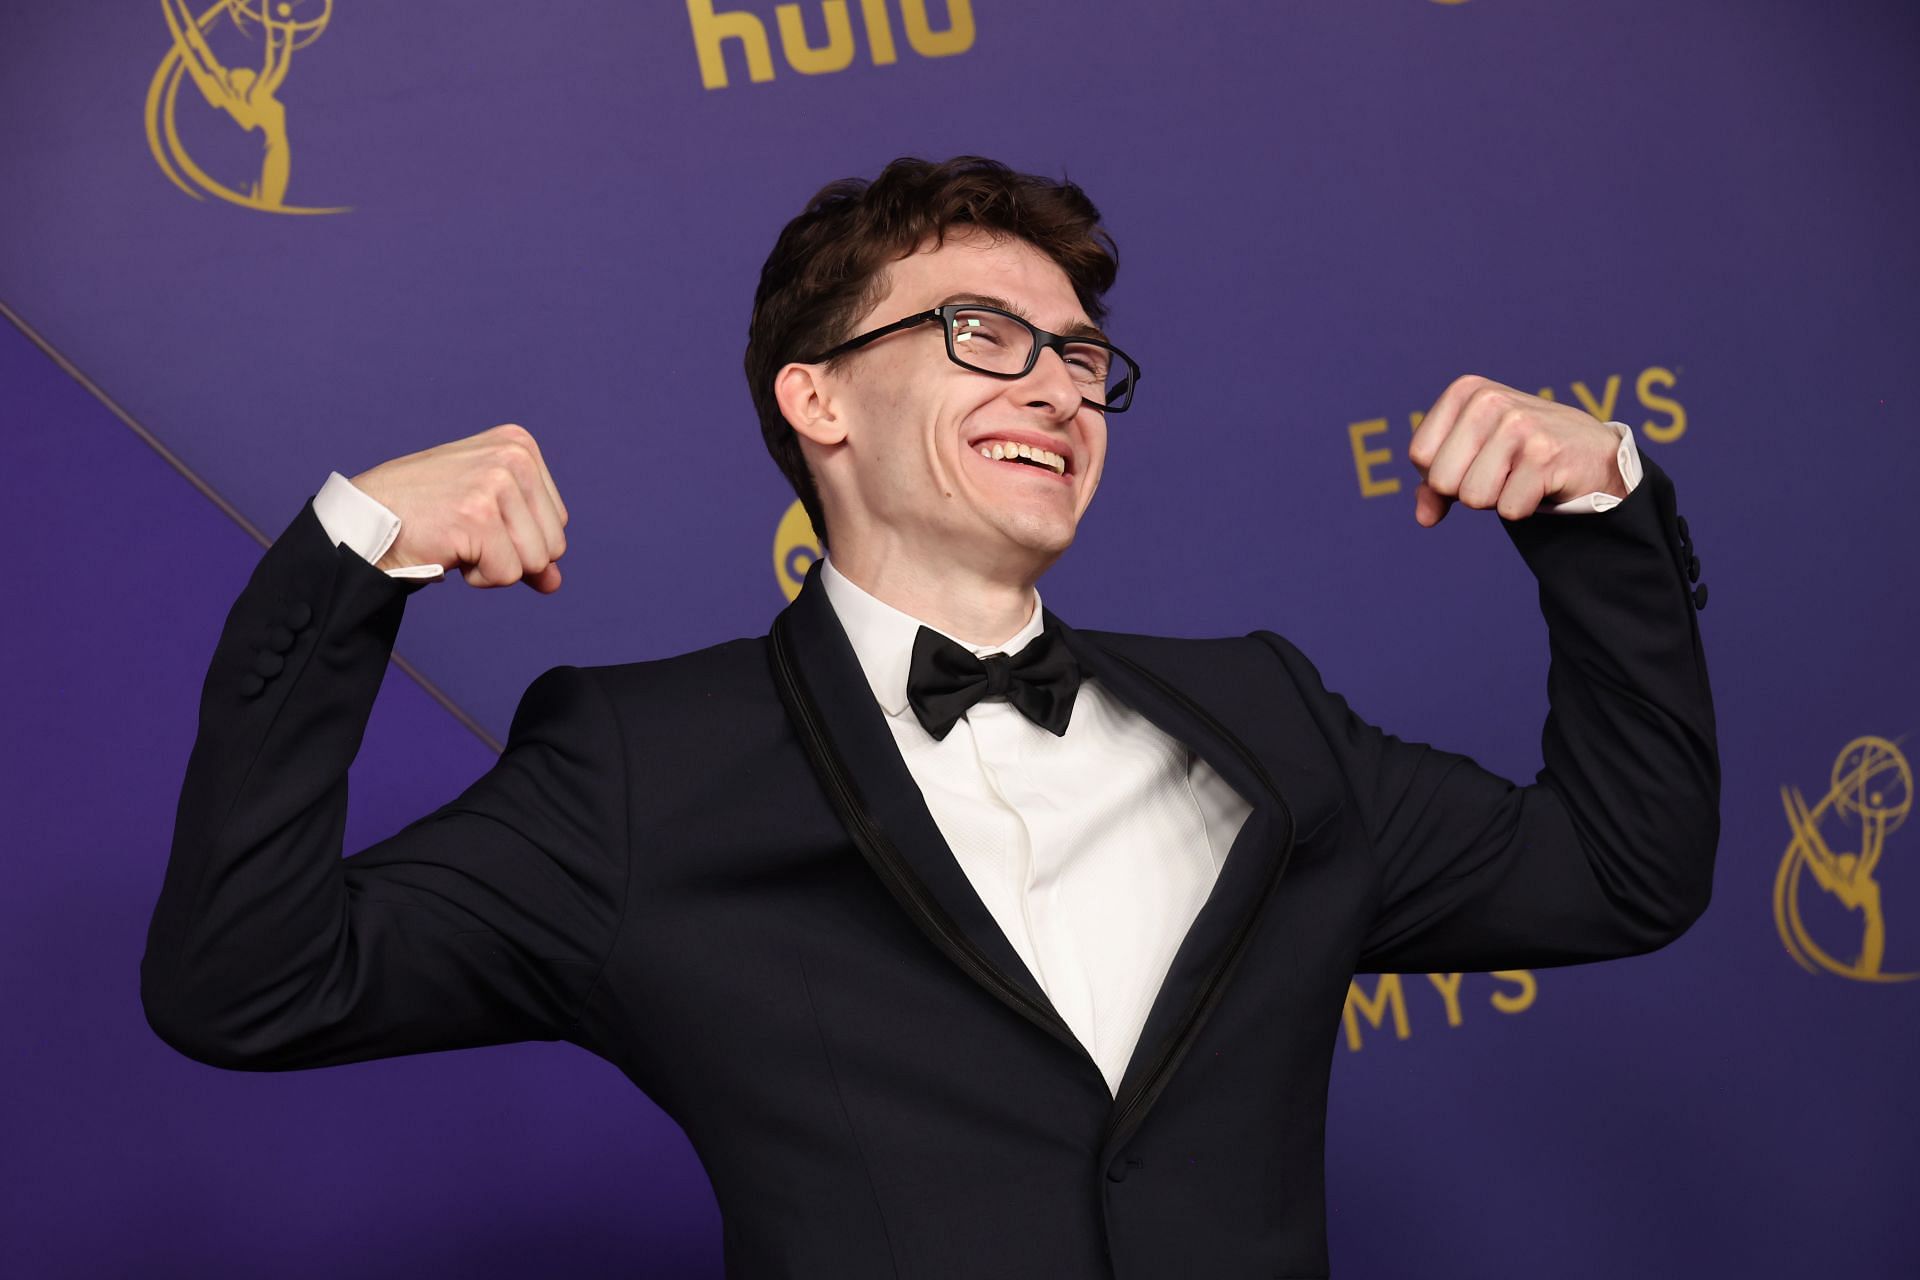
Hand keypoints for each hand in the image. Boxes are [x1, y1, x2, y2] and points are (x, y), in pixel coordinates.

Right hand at [349, 424, 570, 591]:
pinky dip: (478, 577)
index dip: (520, 539)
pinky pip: (506, 574)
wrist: (367, 518)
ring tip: (458, 539)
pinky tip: (449, 550)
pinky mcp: (478, 515)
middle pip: (554, 544)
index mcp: (520, 445)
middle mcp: (514, 456)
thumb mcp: (488, 514)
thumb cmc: (426, 513)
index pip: (557, 521)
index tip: (478, 521)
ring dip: (495, 567)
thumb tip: (554, 582)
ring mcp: (496, 483)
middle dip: (512, 556)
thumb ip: (527, 541)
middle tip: (466, 533)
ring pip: (535, 562)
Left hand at [1407, 375, 1627, 526]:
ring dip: (1497, 499)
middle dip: (1468, 490)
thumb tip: (1424, 517)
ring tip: (1522, 475)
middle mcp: (1489, 400)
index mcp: (1466, 391)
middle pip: (1441, 479)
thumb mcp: (1473, 457)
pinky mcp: (1545, 455)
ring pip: (1473, 497)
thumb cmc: (1524, 454)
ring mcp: (1518, 425)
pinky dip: (1524, 507)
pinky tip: (1542, 484)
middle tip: (1503, 472)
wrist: (1594, 455)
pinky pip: (1508, 510)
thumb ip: (1435, 486)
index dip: (1442, 474)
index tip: (1476, 462)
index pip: (1419, 455)